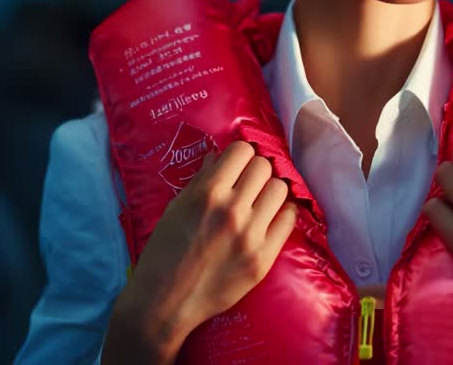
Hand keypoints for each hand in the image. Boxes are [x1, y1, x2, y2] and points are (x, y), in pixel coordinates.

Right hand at [104, 141, 297, 363]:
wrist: (165, 302)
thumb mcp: (175, 208)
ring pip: (281, 188)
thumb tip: (218, 156)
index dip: (240, 155)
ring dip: (271, 190)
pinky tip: (270, 218)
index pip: (242, 150)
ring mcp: (250, 235)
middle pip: (264, 166)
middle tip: (249, 184)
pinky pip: (289, 220)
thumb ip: (201, 180)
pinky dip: (282, 213)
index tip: (237, 165)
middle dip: (256, 171)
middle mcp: (232, 210)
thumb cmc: (164, 251)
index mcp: (207, 193)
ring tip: (261, 200)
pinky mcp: (263, 258)